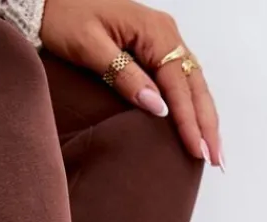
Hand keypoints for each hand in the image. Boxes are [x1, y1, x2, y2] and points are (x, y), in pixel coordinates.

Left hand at [40, 0, 220, 165]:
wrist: (51, 1)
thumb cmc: (66, 19)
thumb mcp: (90, 48)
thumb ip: (124, 76)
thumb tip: (156, 107)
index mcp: (154, 32)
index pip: (179, 83)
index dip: (189, 120)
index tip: (196, 149)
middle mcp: (166, 34)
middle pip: (195, 84)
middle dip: (207, 124)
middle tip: (215, 160)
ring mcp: (163, 41)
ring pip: (194, 84)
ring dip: (204, 118)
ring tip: (212, 151)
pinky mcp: (155, 49)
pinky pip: (182, 81)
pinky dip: (192, 106)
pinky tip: (196, 127)